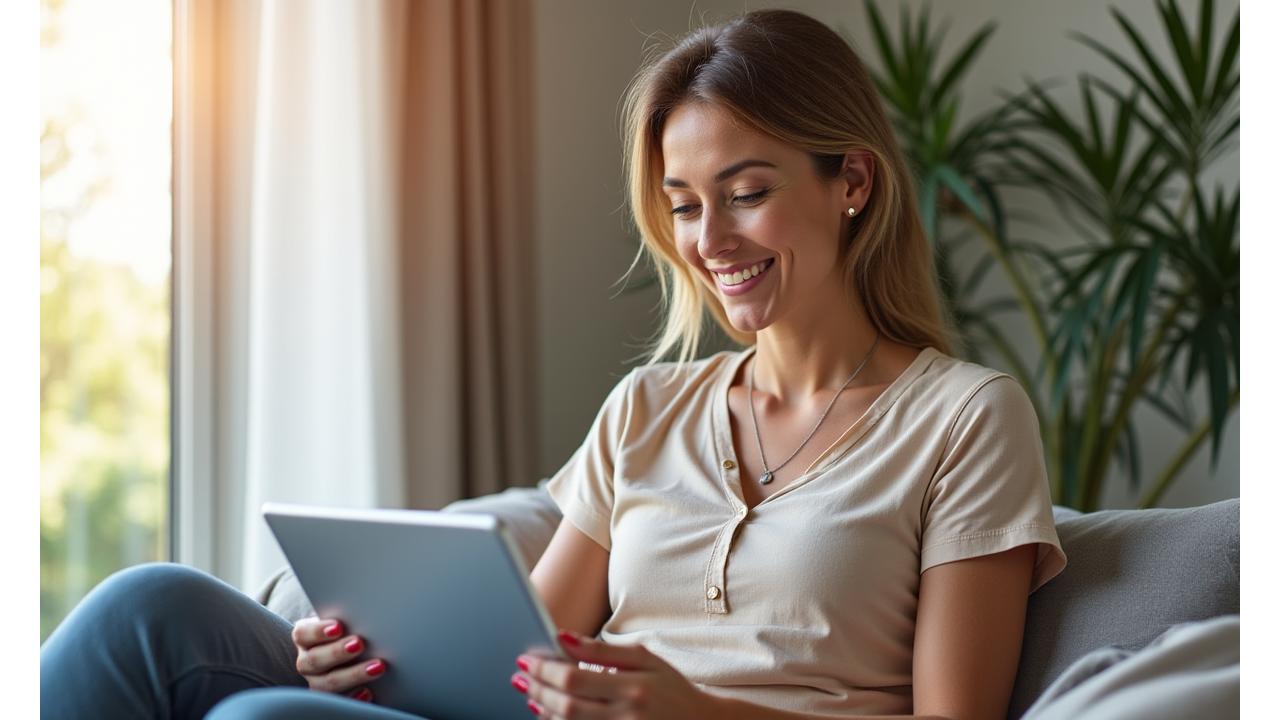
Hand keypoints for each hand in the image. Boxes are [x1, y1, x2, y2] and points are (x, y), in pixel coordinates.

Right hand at [292, 616, 387, 702]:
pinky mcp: (329, 697)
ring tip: (377, 667)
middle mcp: (306, 661)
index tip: (338, 627)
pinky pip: (338, 702)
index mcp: (305, 637)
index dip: (318, 632)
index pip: (303, 634)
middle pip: (315, 660)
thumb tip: (369, 615)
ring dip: (353, 675)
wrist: (350, 647)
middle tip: (360, 644)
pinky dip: (354, 697)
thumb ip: (348, 619)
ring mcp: (316, 681)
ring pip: (327, 683)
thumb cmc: (347, 629)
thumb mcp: (344, 621)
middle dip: (338, 652)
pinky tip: (368, 691)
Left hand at [511, 630, 717, 718]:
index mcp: (633, 688)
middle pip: (565, 706)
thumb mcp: (645, 659)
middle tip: (519, 675)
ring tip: (528, 692)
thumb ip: (603, 650)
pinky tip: (547, 713)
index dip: (545, 670)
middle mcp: (626, 716)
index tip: (526, 659)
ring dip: (541, 709)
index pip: (575, 679)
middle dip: (536, 689)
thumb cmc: (671, 688)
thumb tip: (562, 638)